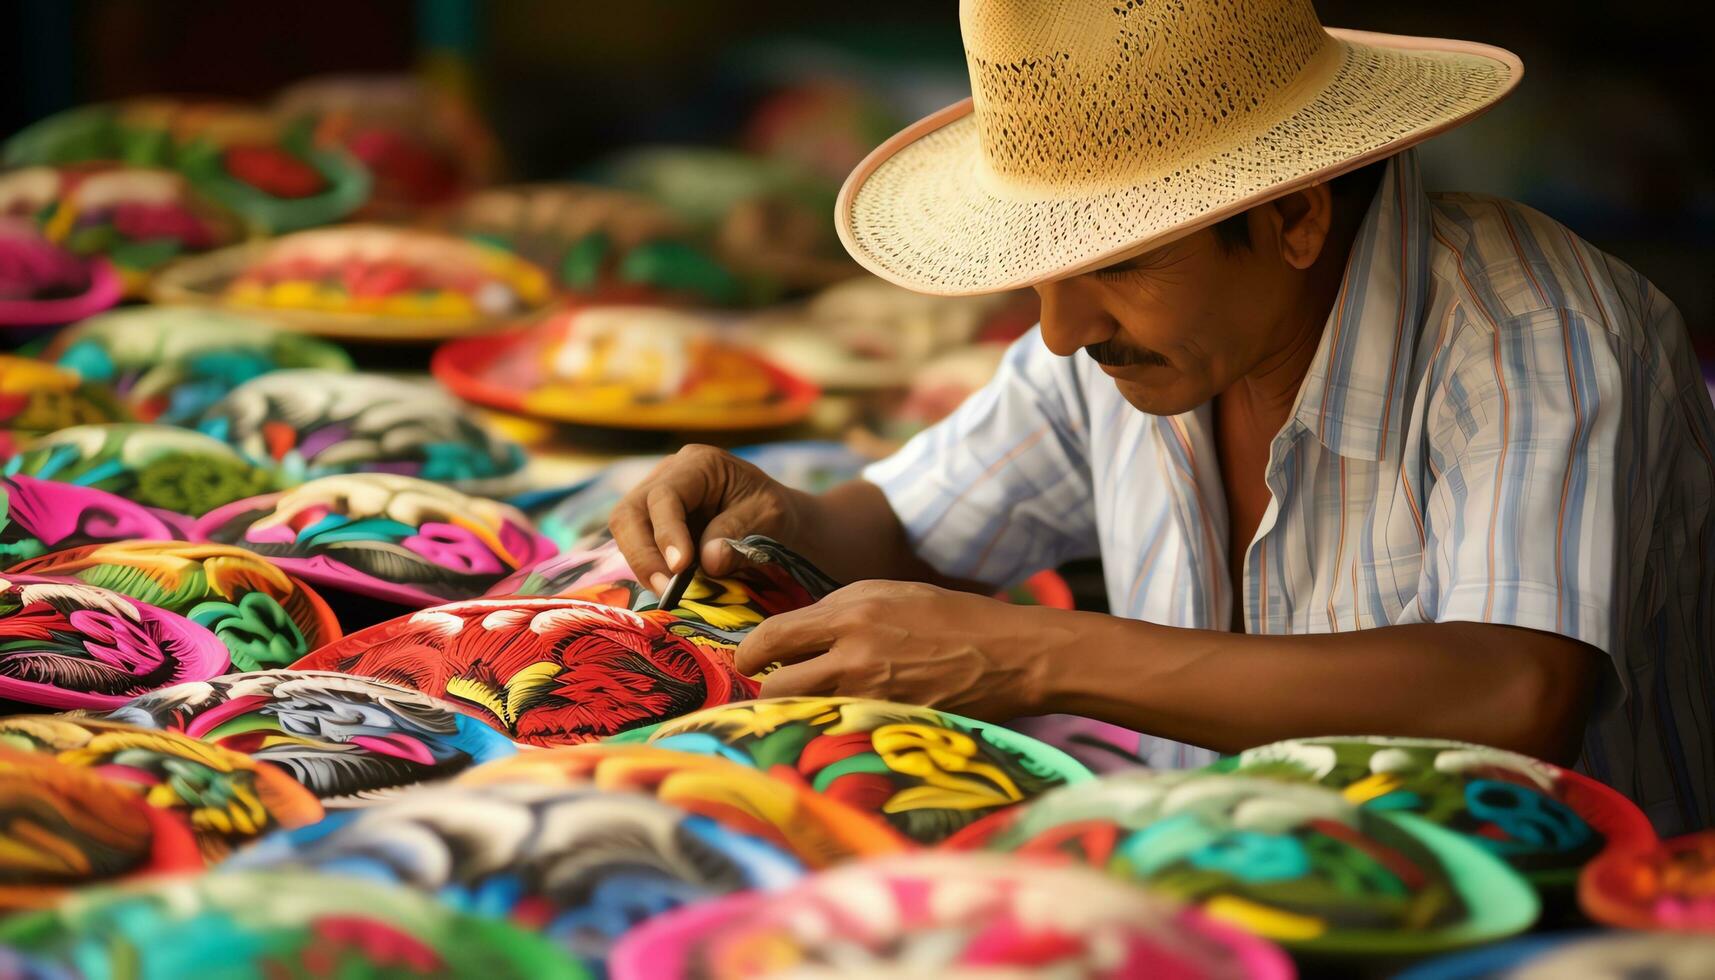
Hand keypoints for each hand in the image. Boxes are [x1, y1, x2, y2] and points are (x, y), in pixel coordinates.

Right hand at [610, 444, 812, 593]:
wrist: (775, 521)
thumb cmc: (773, 513)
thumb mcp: (769, 518)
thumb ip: (738, 534)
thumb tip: (707, 562)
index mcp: (699, 464)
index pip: (665, 495)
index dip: (667, 532)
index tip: (680, 567)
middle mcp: (668, 475)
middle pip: (630, 512)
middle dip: (643, 554)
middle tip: (666, 588)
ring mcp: (654, 499)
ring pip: (625, 530)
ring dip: (642, 565)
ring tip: (669, 592)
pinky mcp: (651, 524)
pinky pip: (635, 546)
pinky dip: (647, 569)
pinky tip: (668, 587)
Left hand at [734, 580, 1075, 720]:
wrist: (1011, 653)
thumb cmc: (952, 616)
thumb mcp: (892, 593)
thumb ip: (840, 612)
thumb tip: (796, 635)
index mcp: (853, 612)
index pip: (773, 636)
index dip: (750, 652)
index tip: (748, 659)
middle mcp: (856, 654)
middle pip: (779, 684)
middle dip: (768, 688)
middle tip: (774, 688)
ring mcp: (874, 694)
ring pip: (805, 713)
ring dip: (798, 712)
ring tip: (804, 707)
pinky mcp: (892, 723)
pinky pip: (841, 730)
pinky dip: (831, 728)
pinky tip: (837, 724)